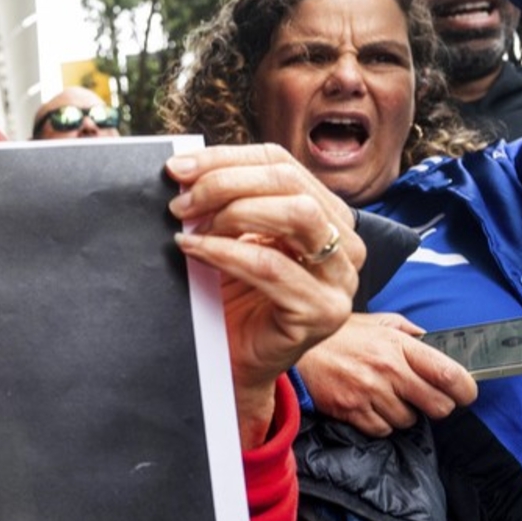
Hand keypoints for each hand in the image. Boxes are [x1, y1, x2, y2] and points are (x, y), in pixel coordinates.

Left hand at [167, 145, 359, 448]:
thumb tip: (185, 167)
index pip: (280, 163)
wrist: (232, 363)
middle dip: (225, 183)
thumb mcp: (231, 238)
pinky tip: (192, 250)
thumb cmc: (231, 298)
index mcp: (325, 216)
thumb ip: (225, 202)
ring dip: (232, 212)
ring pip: (295, 215)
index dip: (226, 158)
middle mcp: (344, 243)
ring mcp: (340, 280)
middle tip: (179, 202)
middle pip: (289, 183)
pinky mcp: (323, 312)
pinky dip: (225, 252)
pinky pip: (271, 266)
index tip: (177, 167)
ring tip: (189, 226)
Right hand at [298, 312, 477, 435]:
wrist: (288, 349)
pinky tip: (368, 407)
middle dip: (436, 406)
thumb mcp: (370, 321)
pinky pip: (382, 429)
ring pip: (408, 420)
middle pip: (438, 405)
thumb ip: (403, 328)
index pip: (450, 374)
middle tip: (423, 399)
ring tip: (384, 398)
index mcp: (398, 345)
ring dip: (401, 413)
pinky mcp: (351, 410)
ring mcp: (369, 392)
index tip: (463, 393)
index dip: (466, 389)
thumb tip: (427, 338)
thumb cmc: (330, 336)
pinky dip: (379, 423)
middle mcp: (388, 369)